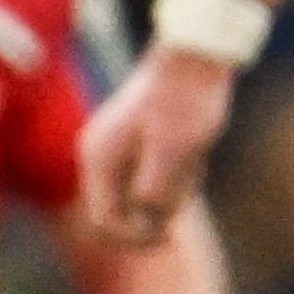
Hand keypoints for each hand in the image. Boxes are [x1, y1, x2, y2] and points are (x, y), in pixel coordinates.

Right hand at [79, 47, 235, 246]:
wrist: (195, 56)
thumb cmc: (186, 102)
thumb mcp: (176, 153)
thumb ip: (155, 191)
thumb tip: (146, 217)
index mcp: (99, 159)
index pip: (104, 222)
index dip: (135, 237)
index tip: (170, 234)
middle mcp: (98, 155)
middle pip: (120, 211)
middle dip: (156, 211)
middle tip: (189, 185)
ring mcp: (114, 148)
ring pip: (137, 196)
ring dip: (169, 191)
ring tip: (194, 163)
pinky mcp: (132, 142)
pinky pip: (146, 177)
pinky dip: (171, 177)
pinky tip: (192, 155)